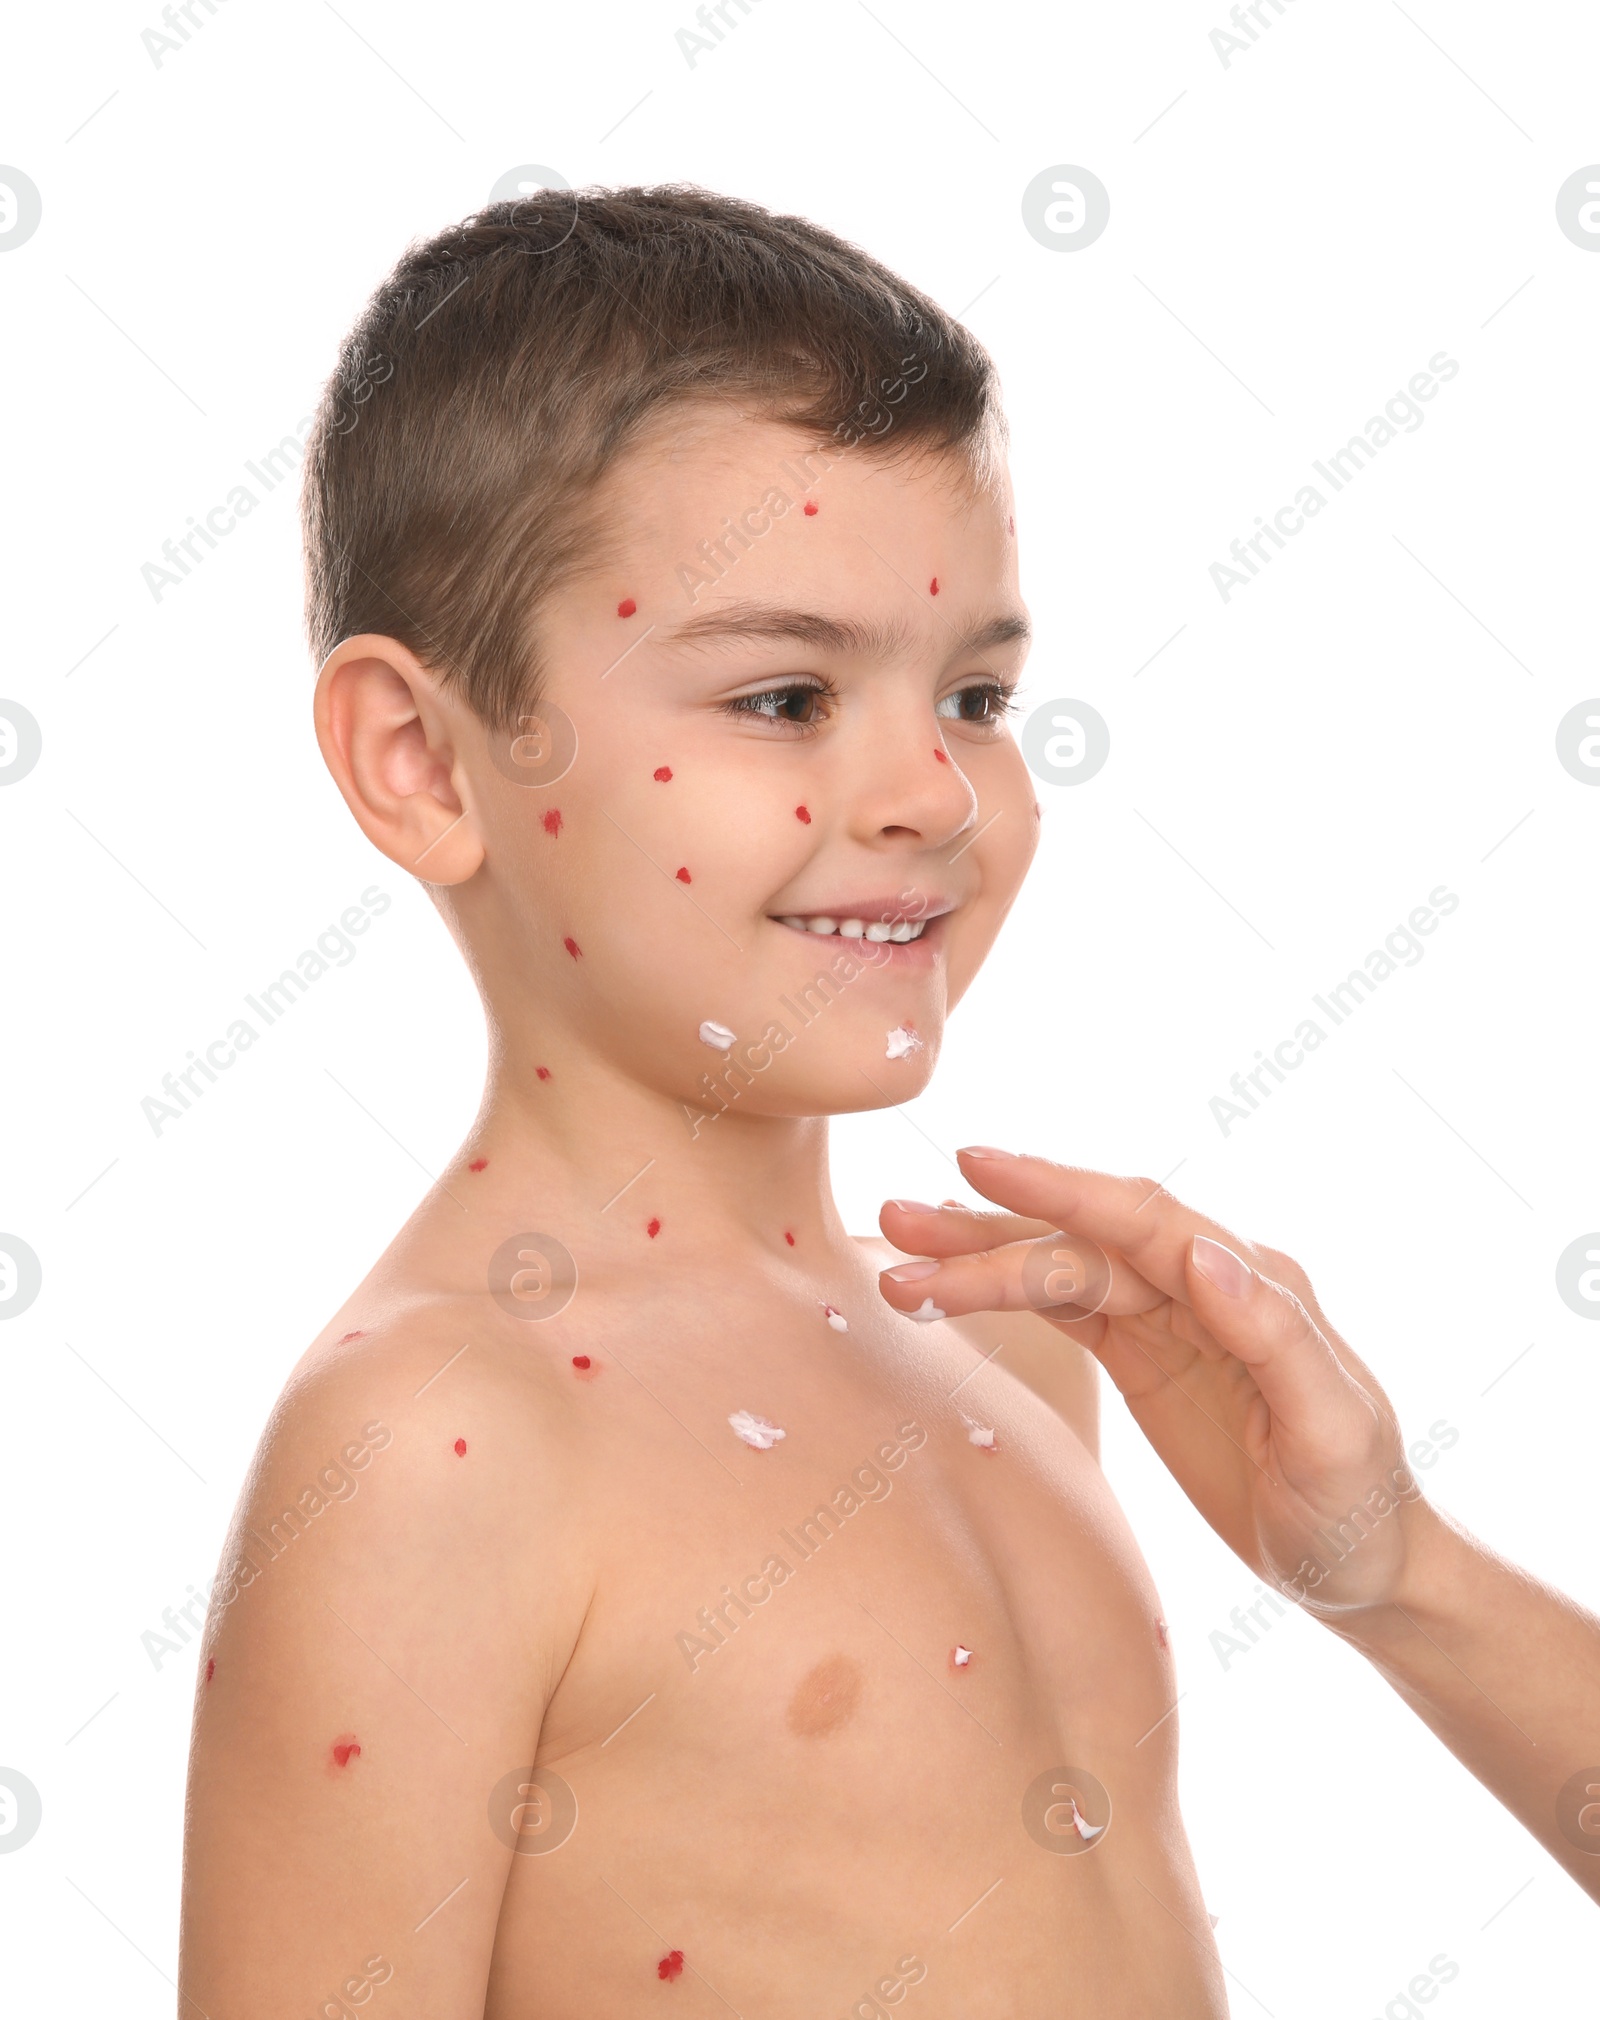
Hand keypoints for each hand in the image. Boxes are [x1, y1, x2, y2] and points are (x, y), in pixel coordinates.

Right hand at [877, 1150, 1431, 1615]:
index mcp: (1255, 1282)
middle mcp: (1206, 1282)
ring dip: (980, 1258)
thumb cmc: (1360, 1510)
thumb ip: (1276, 1336)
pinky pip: (1063, 1306)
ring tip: (895, 1253)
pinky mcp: (1144, 1351)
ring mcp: (1170, 1315)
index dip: (1061, 1190)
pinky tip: (948, 1276)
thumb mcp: (1335, 1433)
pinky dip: (1003, 1288)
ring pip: (1061, 1267)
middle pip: (1083, 1240)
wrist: (1366, 1569)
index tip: (983, 1166)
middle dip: (990, 1232)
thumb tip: (1204, 1251)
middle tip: (897, 1229)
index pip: (1143, 1219)